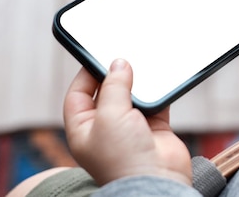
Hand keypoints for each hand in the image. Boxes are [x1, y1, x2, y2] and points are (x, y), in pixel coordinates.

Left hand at [63, 60, 191, 186]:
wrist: (156, 182)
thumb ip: (113, 86)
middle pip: (107, 93)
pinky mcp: (155, 129)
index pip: (78, 95)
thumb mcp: (108, 115)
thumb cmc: (123, 158)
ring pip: (133, 96)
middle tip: (124, 56)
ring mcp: (131, 129)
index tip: (98, 56)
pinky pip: (156, 103)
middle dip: (116, 76)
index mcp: (83, 130)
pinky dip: (159, 92)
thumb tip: (119, 64)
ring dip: (139, 82)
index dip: (86, 75)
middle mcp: (106, 129)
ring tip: (143, 64)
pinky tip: (161, 78)